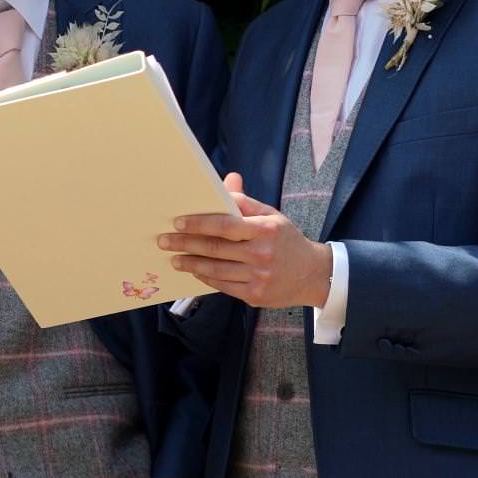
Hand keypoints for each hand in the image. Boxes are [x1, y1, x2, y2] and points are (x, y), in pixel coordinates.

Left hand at [158, 172, 332, 308]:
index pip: (225, 225)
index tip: (177, 223)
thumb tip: (226, 181)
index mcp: (265, 230)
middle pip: (215, 249)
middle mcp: (262, 254)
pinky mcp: (255, 295)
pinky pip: (223, 286)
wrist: (313, 275)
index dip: (198, 224)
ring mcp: (259, 277)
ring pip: (216, 270)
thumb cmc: (287, 240)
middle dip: (185, 244)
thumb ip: (245, 202)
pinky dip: (206, 278)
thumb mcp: (272, 216)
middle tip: (164, 241)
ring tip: (174, 259)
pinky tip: (195, 271)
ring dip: (190, 264)